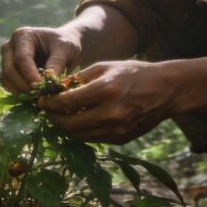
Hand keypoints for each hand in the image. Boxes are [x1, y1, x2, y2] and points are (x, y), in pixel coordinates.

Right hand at [0, 26, 82, 93]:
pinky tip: (34, 97)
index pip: (21, 58)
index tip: (43, 89)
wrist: (63, 48)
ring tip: (39, 97)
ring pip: (6, 79)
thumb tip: (47, 83)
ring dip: (20, 91)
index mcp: (22, 35)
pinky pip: (8, 85)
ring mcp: (6, 59)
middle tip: (41, 97)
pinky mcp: (7, 72)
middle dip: (24, 86)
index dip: (30, 75)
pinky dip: (18, 93)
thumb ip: (56, 64)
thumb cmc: (65, 45)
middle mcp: (10, 46)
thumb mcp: (65, 50)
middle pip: (9, 69)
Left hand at [37, 60, 176, 143]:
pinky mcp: (122, 139)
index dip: (49, 104)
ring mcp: (117, 129)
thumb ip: (79, 80)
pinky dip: (82, 132)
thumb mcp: (105, 67)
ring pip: (79, 136)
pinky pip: (93, 139)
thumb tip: (55, 91)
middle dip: (53, 119)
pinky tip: (78, 122)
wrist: (166, 90)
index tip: (40, 101)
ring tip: (59, 117)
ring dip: (65, 128)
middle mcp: (111, 113)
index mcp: (105, 90)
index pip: (66, 103)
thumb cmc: (134, 73)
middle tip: (47, 112)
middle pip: (69, 125)